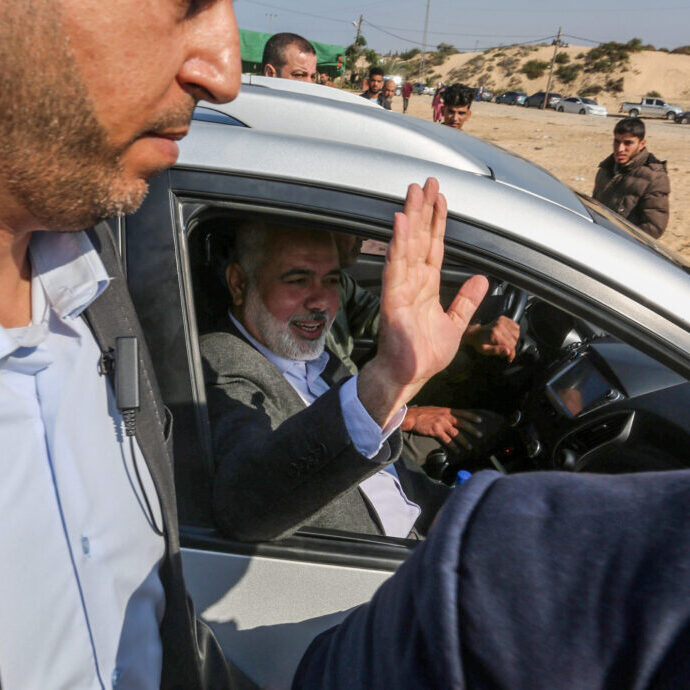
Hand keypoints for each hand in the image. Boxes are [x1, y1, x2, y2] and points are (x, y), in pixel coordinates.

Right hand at [358, 178, 488, 427]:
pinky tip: (400, 224)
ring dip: (411, 219)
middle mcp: (413, 282)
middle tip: (426, 182)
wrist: (408, 375)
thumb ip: (466, 301)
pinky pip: (396, 268)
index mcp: (427, 286)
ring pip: (407, 247)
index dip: (438, 222)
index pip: (434, 247)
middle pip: (420, 239)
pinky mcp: (393, 299)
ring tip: (414, 193)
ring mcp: (401, 288)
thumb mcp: (455, 323)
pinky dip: (398, 245)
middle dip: (424, 210)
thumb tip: (482, 280)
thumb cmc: (424, 353)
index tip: (440, 199)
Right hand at [402, 406, 482, 450]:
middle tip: (480, 435)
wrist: (411, 417)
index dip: (472, 416)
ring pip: (456, 434)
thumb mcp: (436, 410)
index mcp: (446, 410)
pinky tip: (457, 451)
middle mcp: (446, 416)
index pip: (462, 412)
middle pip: (462, 423)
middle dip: (472, 430)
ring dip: (464, 441)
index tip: (480, 420)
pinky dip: (453, 447)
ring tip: (469, 447)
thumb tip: (451, 418)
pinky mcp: (436, 431)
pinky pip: (447, 441)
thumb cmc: (422, 413)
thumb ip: (444, 414)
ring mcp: (441, 424)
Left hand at [463, 316, 519, 361]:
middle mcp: (499, 325)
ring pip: (517, 334)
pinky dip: (515, 333)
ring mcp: (501, 321)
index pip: (510, 345)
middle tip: (504, 351)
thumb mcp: (484, 350)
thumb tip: (508, 351)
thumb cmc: (479, 343)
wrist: (475, 332)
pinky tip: (508, 337)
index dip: (511, 354)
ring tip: (505, 344)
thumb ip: (496, 351)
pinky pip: (516, 327)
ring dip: (514, 341)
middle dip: (511, 348)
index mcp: (494, 333)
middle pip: (514, 340)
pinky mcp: (503, 318)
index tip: (509, 359)